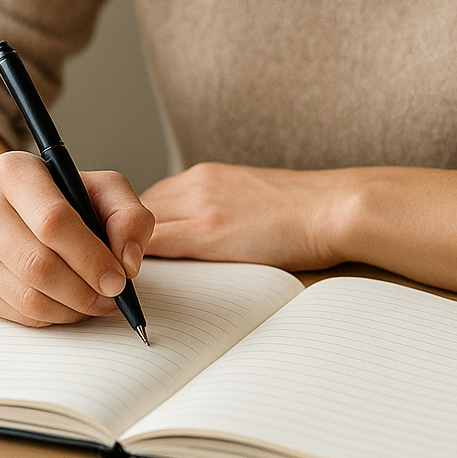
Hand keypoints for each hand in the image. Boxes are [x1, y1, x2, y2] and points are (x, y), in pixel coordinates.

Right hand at [0, 151, 154, 326]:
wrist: (15, 207)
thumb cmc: (66, 197)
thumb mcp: (105, 190)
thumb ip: (129, 218)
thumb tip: (127, 263)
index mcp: (12, 170)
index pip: (53, 221)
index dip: (91, 257)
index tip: (118, 278)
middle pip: (37, 264)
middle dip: (83, 289)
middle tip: (112, 297)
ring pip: (26, 296)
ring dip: (70, 308)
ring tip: (96, 301)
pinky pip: (15, 314)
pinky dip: (51, 317)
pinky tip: (69, 303)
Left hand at [140, 163, 350, 269]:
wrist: (335, 207)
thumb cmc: (306, 210)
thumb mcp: (252, 197)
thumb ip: (221, 207)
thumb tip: (203, 235)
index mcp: (208, 174)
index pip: (152, 198)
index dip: (135, 226)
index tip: (131, 248)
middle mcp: (198, 182)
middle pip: (137, 210)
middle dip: (127, 238)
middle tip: (121, 267)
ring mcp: (201, 205)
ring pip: (138, 227)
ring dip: (127, 251)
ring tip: (124, 279)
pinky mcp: (209, 231)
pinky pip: (155, 247)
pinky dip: (137, 263)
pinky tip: (134, 283)